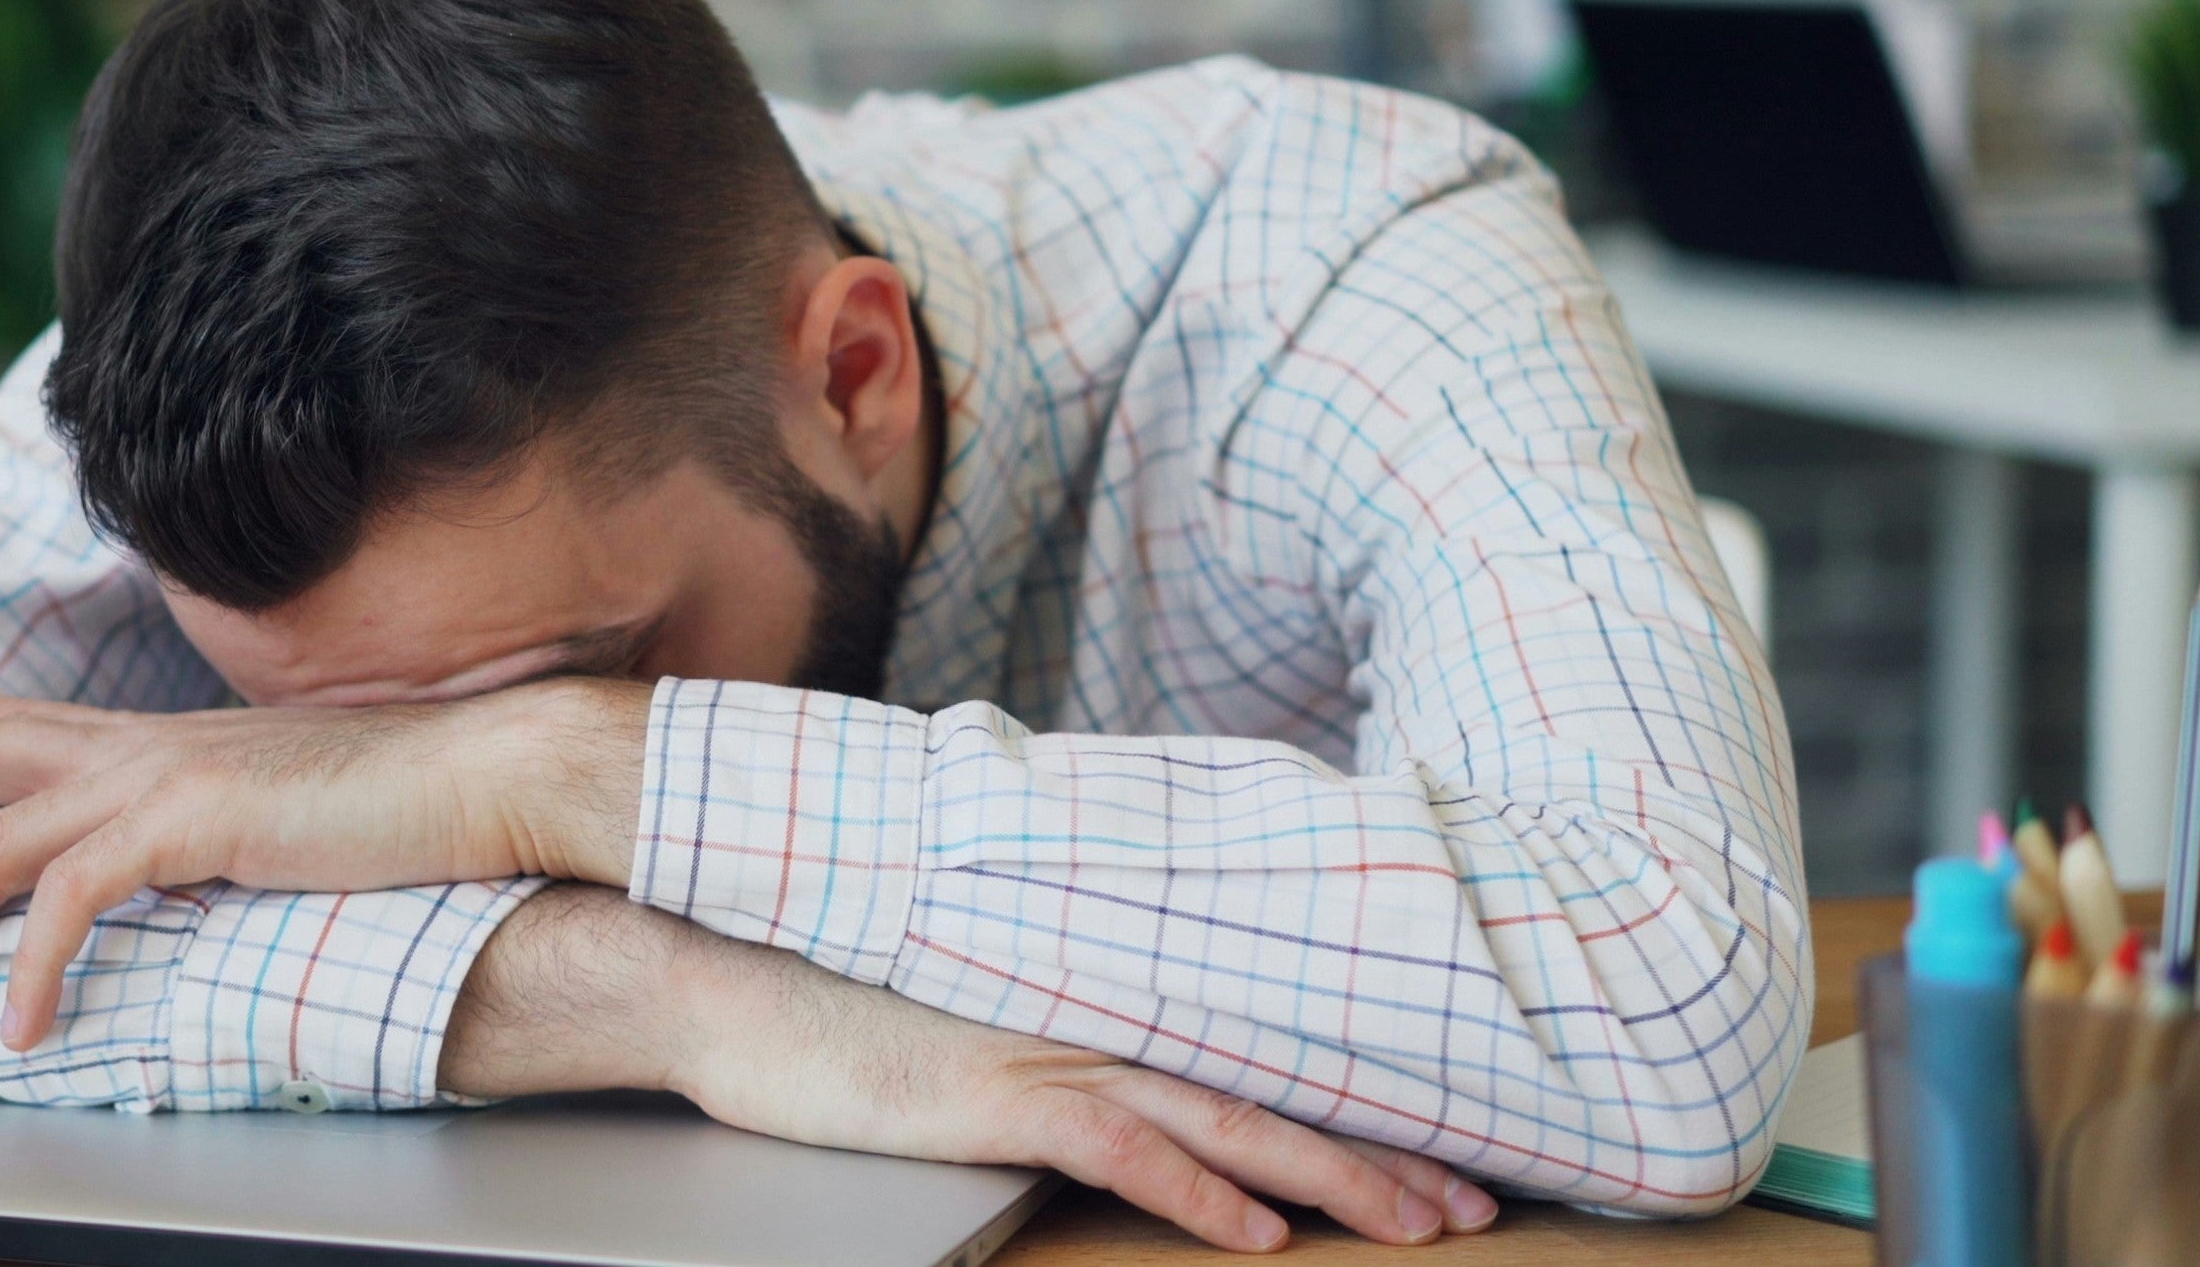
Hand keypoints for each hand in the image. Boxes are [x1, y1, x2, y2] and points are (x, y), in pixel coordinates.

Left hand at [0, 681, 646, 1046]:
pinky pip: (73, 900)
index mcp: (154, 737)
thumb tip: (168, 866)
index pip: (0, 718)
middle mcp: (139, 742)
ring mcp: (159, 776)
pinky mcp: (192, 825)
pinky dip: (33, 968)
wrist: (484, 776)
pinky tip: (21, 1027)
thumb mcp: (272, 809)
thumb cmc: (399, 803)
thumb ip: (203, 827)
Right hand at [443, 887, 1501, 1254]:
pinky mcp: (992, 1095)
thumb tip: (1088, 1060)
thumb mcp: (950, 1007)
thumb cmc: (820, 992)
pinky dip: (1198, 1190)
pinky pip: (1121, 1148)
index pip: (1244, 1057)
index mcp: (1085, 997)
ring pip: (1226, 1119)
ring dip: (1334, 1176)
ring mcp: (1045, 1052)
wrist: (719, 966)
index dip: (1349, 1104)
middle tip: (1480, 1202)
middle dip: (1386, 1152)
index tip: (1437, 1144)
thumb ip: (1031, 1023)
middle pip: (1268, 1090)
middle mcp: (1088, 1018)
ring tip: (1424, 1221)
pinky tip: (1260, 1233)